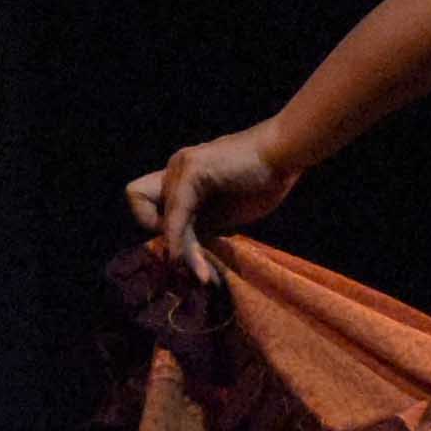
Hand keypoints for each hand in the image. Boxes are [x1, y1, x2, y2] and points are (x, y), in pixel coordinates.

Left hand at [123, 126, 295, 286]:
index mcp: (180, 178)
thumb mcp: (226, 210)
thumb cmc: (264, 180)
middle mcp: (173, 170)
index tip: (188, 241)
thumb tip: (188, 251)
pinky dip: (178, 238)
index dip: (160, 226)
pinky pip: (177, 214)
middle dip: (172, 245)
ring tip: (201, 275)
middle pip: (147, 213)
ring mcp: (180, 168)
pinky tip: (187, 257)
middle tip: (197, 269)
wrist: (284, 154)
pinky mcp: (193, 172)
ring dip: (182, 252)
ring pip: (164, 219)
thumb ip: (204, 222)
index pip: (146, 204)